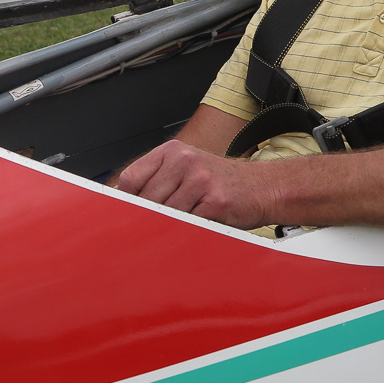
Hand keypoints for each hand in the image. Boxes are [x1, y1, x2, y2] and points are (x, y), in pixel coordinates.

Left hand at [115, 140, 273, 229]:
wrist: (262, 187)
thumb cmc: (220, 182)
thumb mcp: (186, 169)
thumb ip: (156, 179)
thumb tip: (121, 197)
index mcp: (172, 151)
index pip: (132, 177)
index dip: (125, 200)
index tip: (123, 214)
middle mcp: (185, 161)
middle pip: (146, 199)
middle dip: (147, 217)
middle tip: (148, 229)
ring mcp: (200, 180)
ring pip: (166, 214)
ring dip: (169, 226)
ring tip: (180, 226)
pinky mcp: (215, 202)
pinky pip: (188, 224)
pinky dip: (188, 231)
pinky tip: (196, 228)